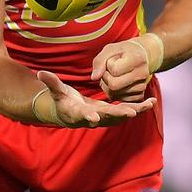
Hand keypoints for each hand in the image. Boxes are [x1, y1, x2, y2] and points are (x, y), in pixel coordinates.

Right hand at [36, 70, 154, 127]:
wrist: (70, 113)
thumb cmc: (63, 101)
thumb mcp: (57, 92)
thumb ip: (51, 82)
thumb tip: (40, 73)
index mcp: (79, 113)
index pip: (83, 116)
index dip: (88, 117)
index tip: (93, 118)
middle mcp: (94, 118)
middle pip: (107, 118)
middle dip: (119, 114)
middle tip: (130, 113)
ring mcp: (105, 118)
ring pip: (121, 116)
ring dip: (135, 111)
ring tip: (148, 104)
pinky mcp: (112, 114)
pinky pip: (127, 111)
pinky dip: (138, 108)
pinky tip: (151, 102)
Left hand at [91, 36, 159, 101]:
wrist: (139, 56)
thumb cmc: (122, 52)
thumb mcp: (110, 49)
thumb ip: (99, 61)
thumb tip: (94, 78)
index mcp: (137, 59)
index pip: (114, 70)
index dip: (108, 65)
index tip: (113, 59)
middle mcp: (143, 74)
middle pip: (114, 85)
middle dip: (106, 78)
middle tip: (109, 70)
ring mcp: (142, 87)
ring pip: (114, 94)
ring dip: (108, 85)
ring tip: (115, 75)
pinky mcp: (139, 96)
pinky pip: (117, 99)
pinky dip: (113, 92)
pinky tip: (118, 82)